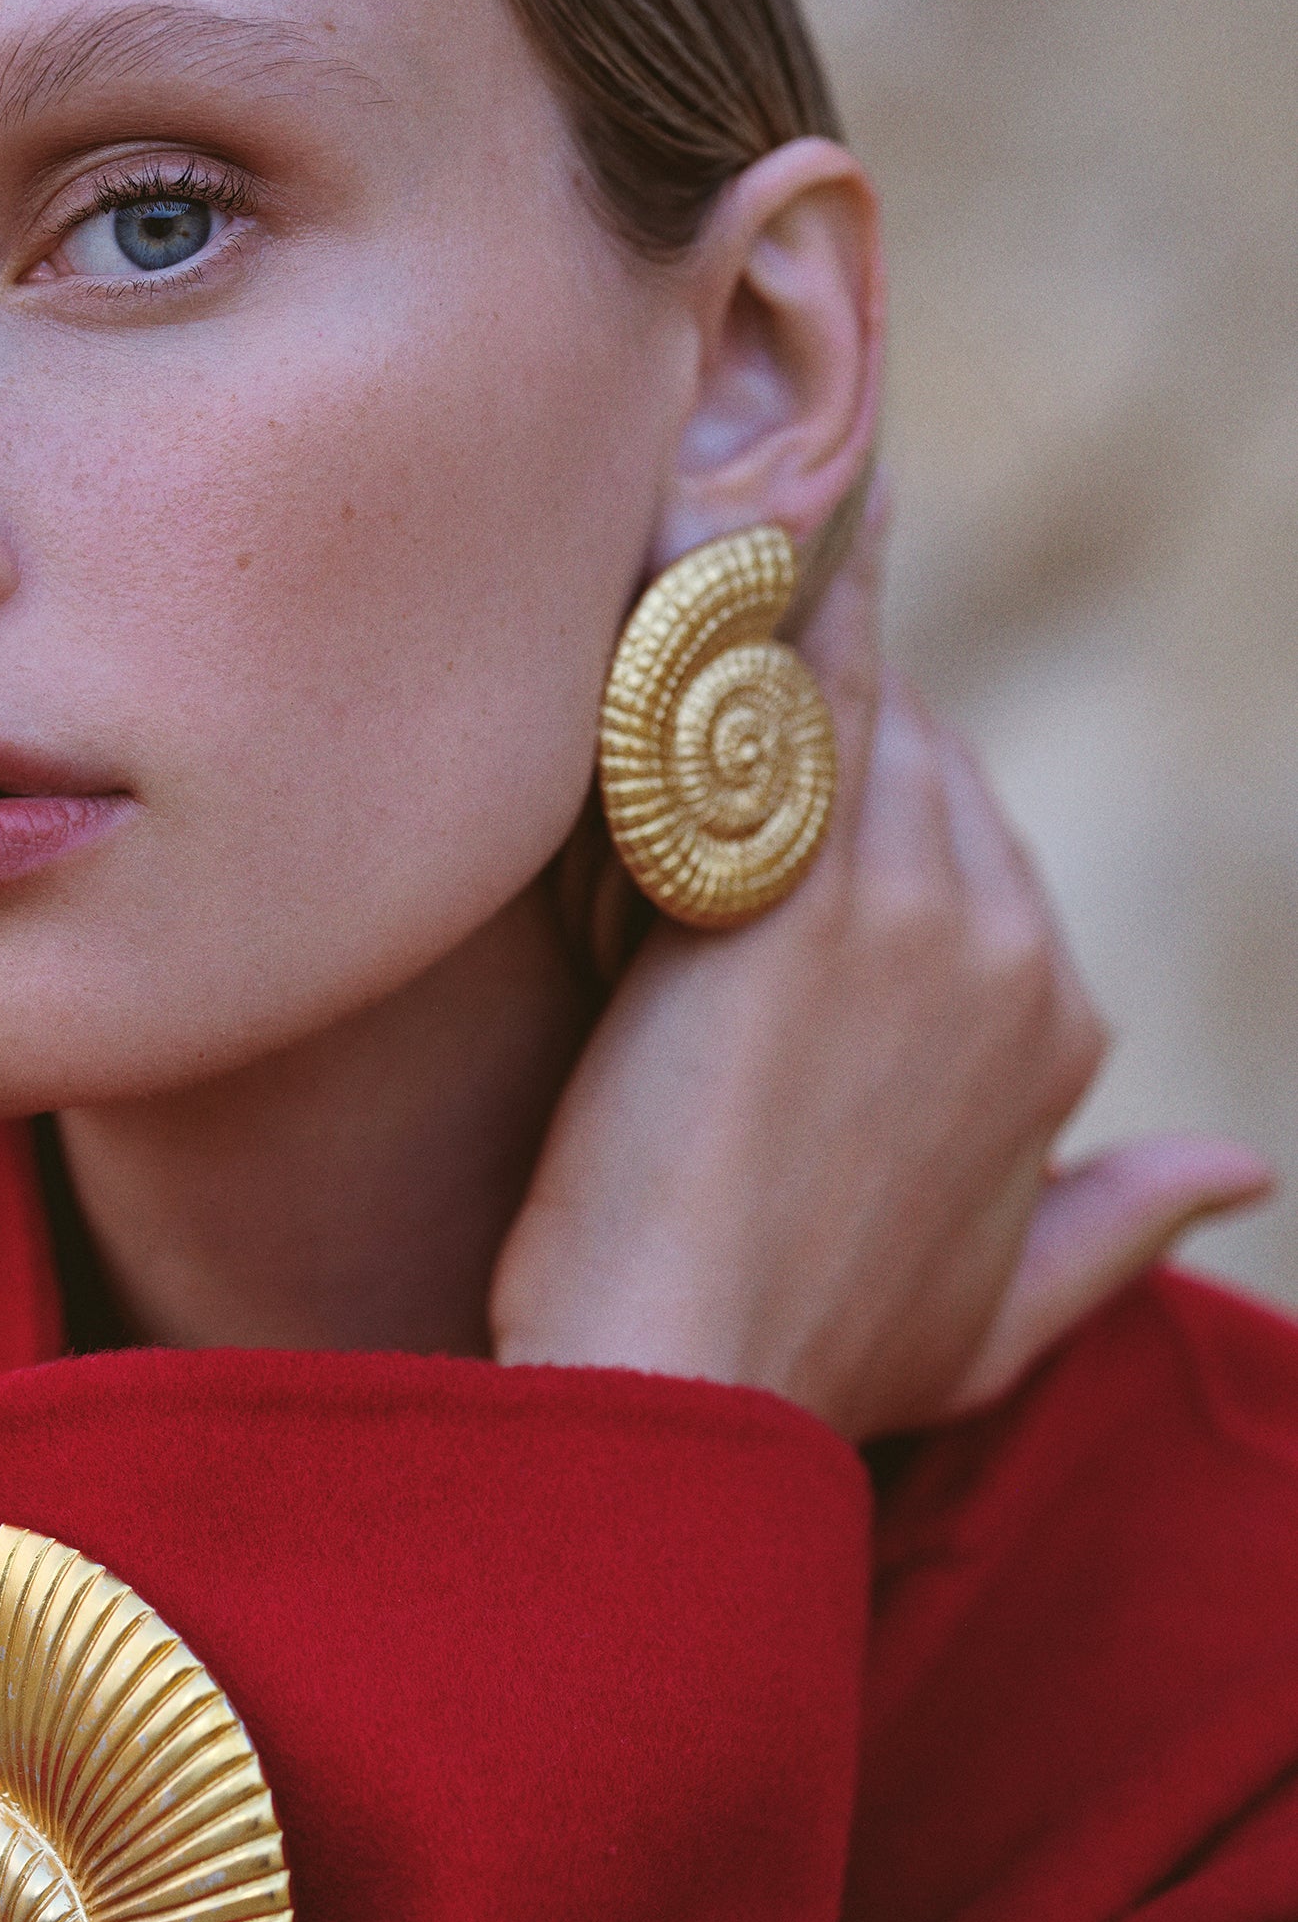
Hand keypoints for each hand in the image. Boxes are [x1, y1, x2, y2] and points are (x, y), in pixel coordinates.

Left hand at [489, 493, 1272, 1441]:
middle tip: (714, 664)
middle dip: (829, 725)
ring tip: (716, 559)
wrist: (680, 1387)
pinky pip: (793, 706)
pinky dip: (772, 615)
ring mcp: (916, 910)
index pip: (980, 842)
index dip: (878, 801)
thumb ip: (1121, 1227)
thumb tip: (1245, 1173)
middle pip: (925, 766)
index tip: (791, 771)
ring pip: (863, 723)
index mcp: (1057, 1034)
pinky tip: (740, 534)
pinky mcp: (800, 888)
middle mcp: (1010, 951)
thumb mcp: (1000, 1317)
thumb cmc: (807, 1365)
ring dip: (790, 658)